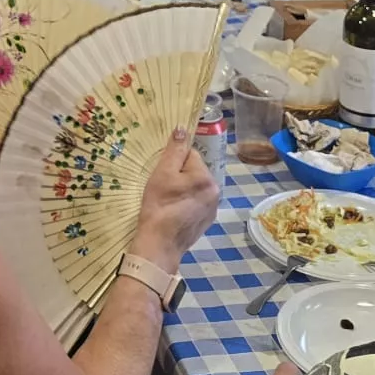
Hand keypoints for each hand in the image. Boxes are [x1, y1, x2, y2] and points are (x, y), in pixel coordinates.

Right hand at [130, 128, 219, 269]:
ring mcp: (212, 208)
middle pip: (193, 170)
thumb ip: (174, 150)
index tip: (162, 174)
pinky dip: (185, 203)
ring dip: (182, 189)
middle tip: (163, 188)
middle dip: (178, 175)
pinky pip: (196, 202)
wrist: (159, 244)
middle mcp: (215, 191)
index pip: (190, 154)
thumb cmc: (159, 206)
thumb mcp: (162, 173)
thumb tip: (183, 129)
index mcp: (207, 177)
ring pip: (194, 186)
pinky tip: (173, 212)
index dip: (173, 161)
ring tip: (167, 201)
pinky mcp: (206, 221)